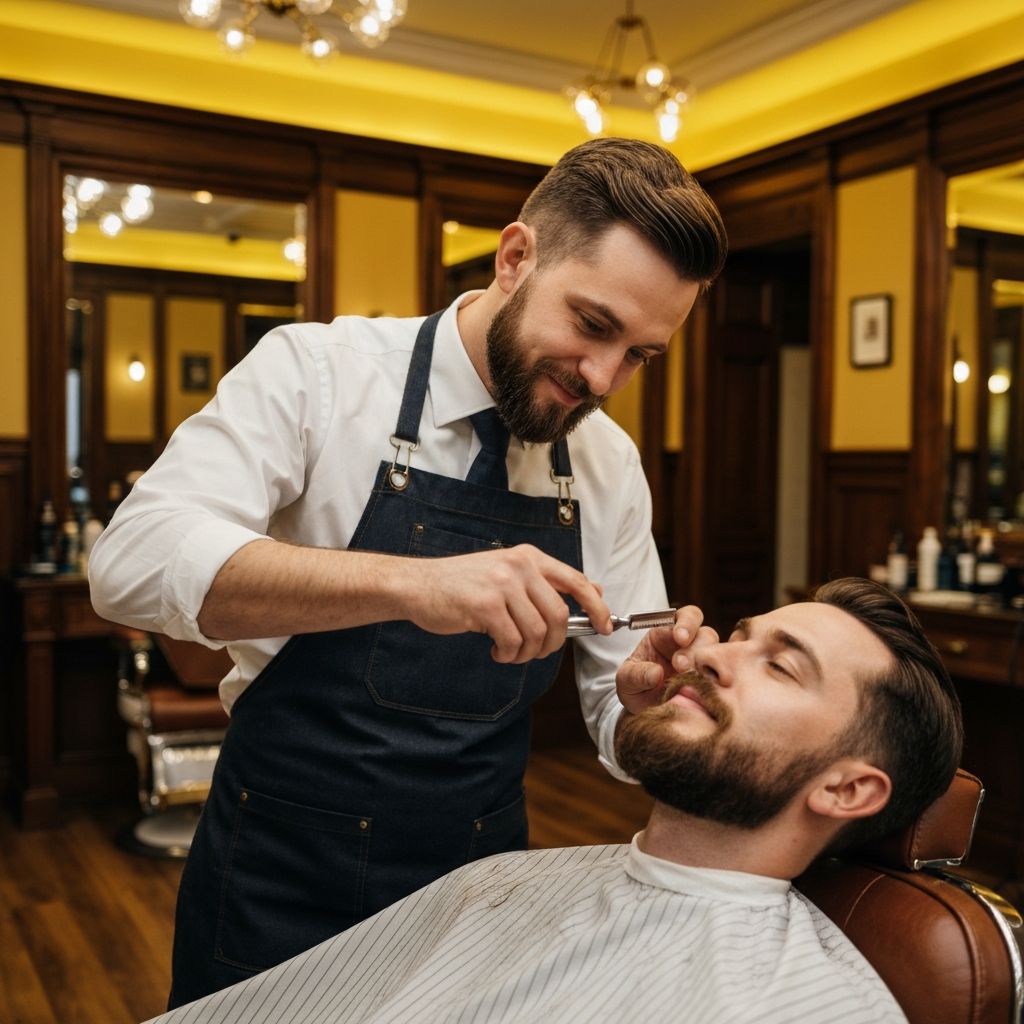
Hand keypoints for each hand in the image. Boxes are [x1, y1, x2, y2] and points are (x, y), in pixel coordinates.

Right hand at [404, 544, 609, 663]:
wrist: (418, 585)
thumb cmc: (462, 585)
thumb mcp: (507, 573)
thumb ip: (544, 582)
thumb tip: (594, 591)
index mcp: (529, 557)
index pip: (577, 581)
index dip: (597, 607)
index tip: (604, 626)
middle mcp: (519, 566)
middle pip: (558, 615)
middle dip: (552, 643)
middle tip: (535, 651)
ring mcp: (502, 584)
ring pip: (536, 633)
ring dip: (525, 653)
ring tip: (509, 651)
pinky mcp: (485, 605)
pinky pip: (512, 642)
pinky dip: (507, 654)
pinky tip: (494, 649)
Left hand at [615, 606, 717, 714]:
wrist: (645, 712)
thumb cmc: (635, 688)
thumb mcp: (626, 681)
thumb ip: (637, 675)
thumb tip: (656, 674)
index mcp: (666, 634)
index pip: (684, 617)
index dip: (686, 623)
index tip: (680, 638)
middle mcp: (689, 645)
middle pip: (705, 634)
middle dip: (695, 648)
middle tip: (682, 666)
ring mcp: (703, 663)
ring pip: (718, 654)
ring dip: (708, 665)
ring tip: (692, 680)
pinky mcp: (713, 682)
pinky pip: (724, 676)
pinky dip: (719, 681)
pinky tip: (710, 689)